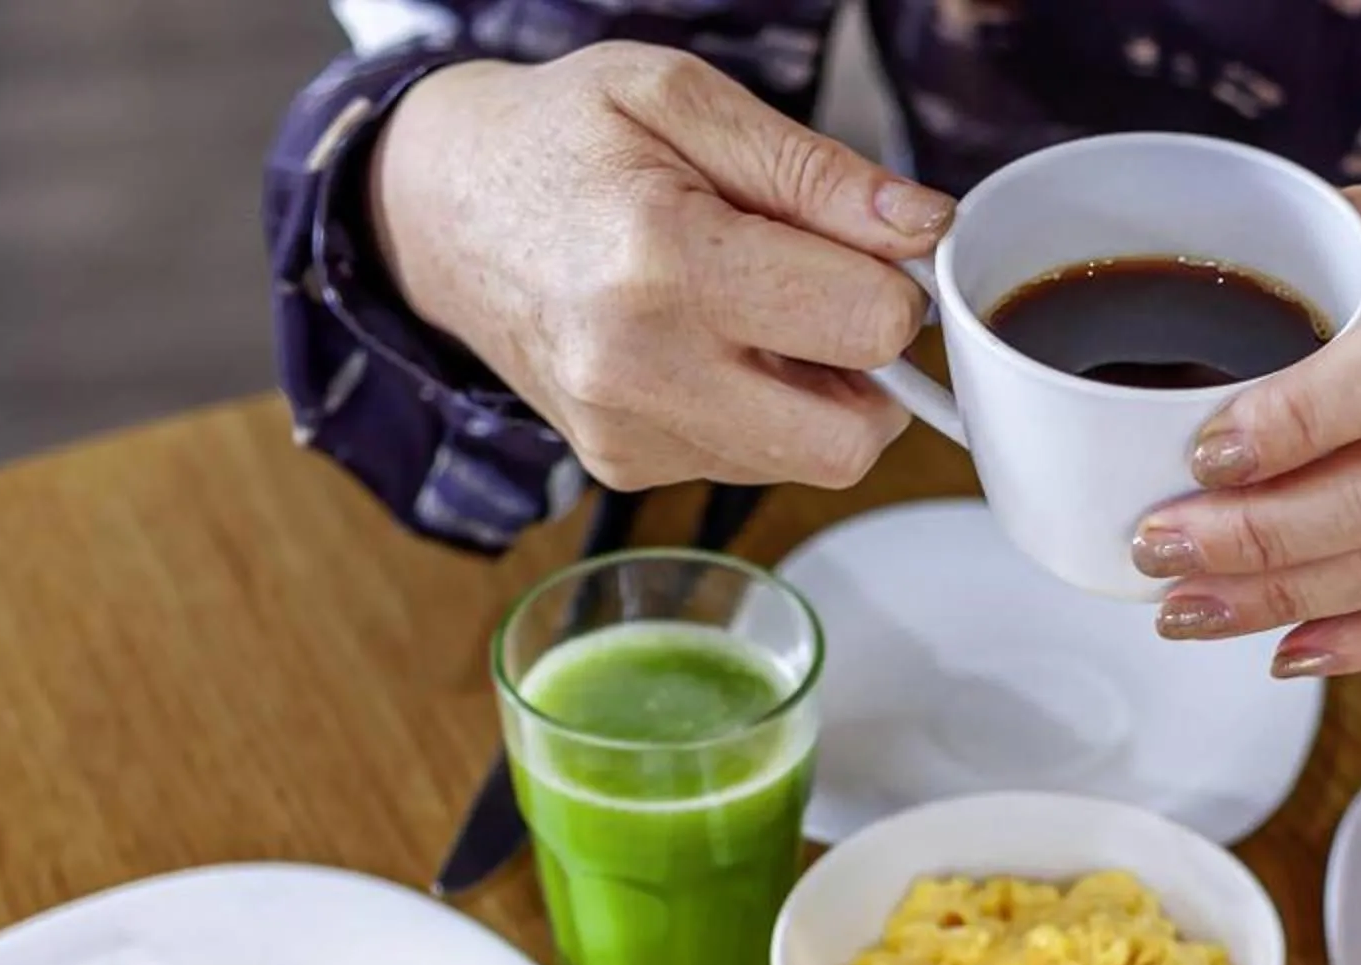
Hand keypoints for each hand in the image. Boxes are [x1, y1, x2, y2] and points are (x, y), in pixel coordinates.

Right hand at [369, 45, 953, 490]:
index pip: (867, 327)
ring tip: (747, 307)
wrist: (437, 209)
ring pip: (808, 461)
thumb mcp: (684, 99)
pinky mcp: (624, 469)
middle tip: (831, 299)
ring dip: (813, 393)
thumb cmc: (560, 139)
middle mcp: (640, 371)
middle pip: (850, 440)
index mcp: (664, 262)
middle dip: (872, 373)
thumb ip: (816, 172)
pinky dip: (758, 410)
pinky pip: (750, 463)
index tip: (867, 248)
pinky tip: (706, 344)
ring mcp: (627, 436)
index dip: (896, 285)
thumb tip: (923, 229)